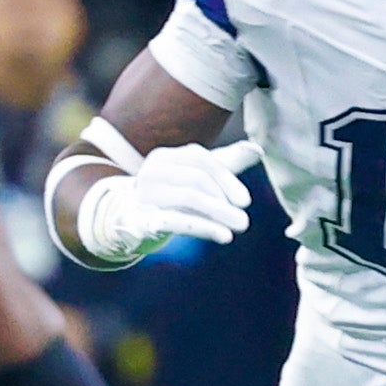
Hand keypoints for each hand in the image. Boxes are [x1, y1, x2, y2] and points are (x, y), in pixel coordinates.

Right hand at [82, 140, 260, 260]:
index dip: (226, 178)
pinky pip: (176, 221)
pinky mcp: (141, 220)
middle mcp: (151, 172)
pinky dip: (204, 227)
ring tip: (240, 227)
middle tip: (244, 220)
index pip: (199, 159)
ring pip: (188, 198)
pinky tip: (224, 236)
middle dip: (224, 199)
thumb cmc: (169, 198)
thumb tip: (257, 150)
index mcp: (164, 158)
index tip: (245, 201)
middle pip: (196, 178)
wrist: (128, 225)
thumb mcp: (196, 179)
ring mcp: (144, 196)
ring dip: (219, 213)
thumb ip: (225, 164)